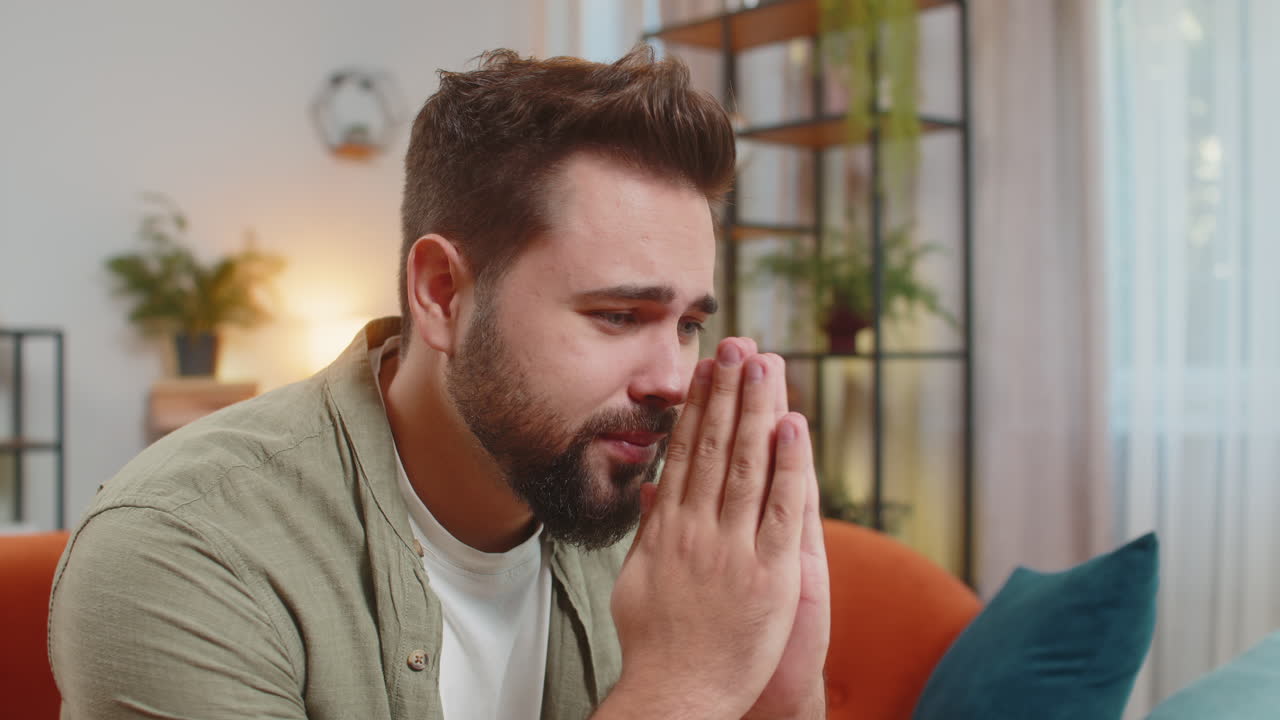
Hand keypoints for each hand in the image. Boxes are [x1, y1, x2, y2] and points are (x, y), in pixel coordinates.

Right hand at [600, 338, 812, 719]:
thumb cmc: (657, 644)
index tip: (706, 368)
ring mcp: (733, 548)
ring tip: (763, 363)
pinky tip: (791, 424)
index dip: (697, 406)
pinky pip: (781, 508)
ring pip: (747, 464)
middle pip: (714, 446)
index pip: (685, 453)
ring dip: (756, 410)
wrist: (678, 694)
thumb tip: (651, 493)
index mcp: (668, 529)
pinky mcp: (769, 571)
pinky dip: (788, 464)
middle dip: (727, 392)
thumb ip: (650, 533)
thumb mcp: (637, 581)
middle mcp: (698, 529)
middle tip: (736, 345)